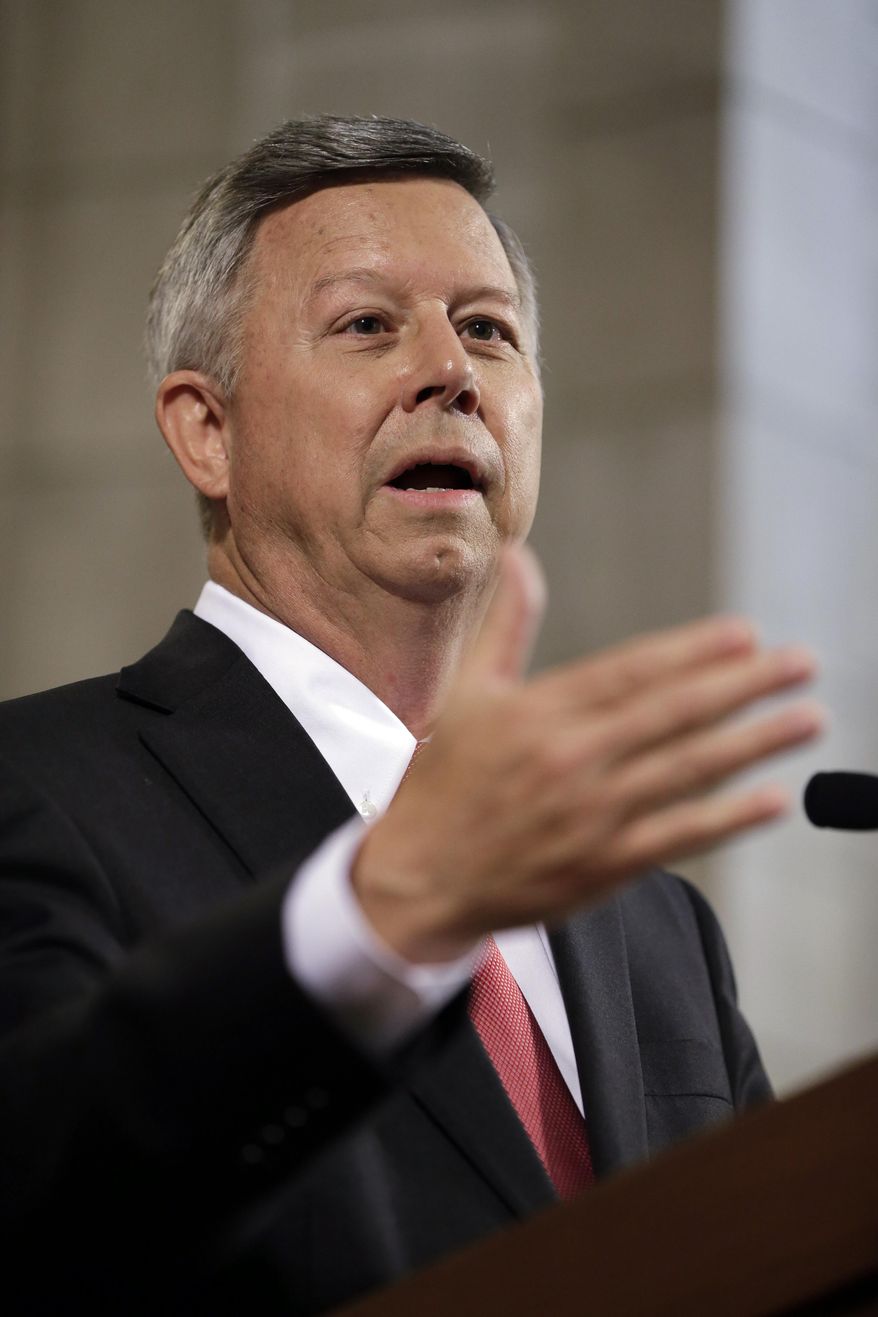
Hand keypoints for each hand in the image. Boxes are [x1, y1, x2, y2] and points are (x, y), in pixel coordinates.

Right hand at [352, 544, 823, 961]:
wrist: (419, 878)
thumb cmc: (444, 781)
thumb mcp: (467, 693)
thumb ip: (506, 625)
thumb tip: (519, 555)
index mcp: (539, 712)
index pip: (631, 671)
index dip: (693, 652)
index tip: (745, 634)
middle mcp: (571, 758)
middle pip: (674, 714)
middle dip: (745, 686)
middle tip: (801, 664)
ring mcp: (591, 815)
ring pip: (687, 770)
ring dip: (754, 743)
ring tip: (807, 719)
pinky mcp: (603, 866)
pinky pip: (678, 836)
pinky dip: (727, 818)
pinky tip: (772, 799)